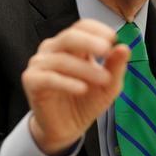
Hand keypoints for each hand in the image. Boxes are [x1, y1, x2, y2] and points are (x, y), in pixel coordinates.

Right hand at [21, 19, 129, 155]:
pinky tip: (82, 89)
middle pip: (69, 37)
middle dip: (90, 42)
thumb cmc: (85, 101)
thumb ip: (116, 67)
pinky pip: (48, 77)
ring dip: (85, 69)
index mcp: (71, 45)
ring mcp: (40, 63)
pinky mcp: (31, 80)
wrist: (66, 128)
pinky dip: (66, 82)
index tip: (114, 39)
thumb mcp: (108, 85)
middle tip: (108, 49)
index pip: (82, 26)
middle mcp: (53, 49)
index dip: (97, 30)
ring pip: (61, 59)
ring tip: (104, 80)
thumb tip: (124, 47)